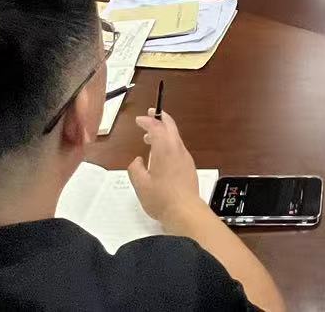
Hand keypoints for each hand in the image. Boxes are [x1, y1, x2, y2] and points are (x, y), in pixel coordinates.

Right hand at [128, 111, 207, 230]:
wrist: (185, 211)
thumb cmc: (161, 198)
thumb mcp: (140, 184)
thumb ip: (135, 168)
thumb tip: (138, 160)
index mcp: (164, 149)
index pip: (156, 126)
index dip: (147, 121)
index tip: (139, 120)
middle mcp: (177, 149)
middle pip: (170, 126)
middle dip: (160, 118)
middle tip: (150, 114)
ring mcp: (185, 157)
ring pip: (175, 137)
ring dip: (163, 133)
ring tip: (150, 139)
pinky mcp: (189, 166)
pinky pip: (178, 148)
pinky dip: (168, 144)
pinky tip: (161, 156)